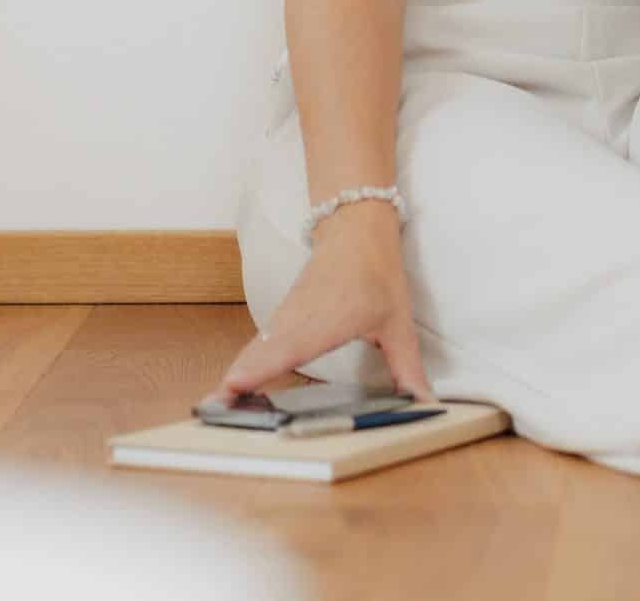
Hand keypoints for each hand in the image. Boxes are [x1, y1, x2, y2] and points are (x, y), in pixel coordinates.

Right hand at [216, 199, 433, 401]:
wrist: (355, 228)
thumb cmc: (377, 274)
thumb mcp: (399, 324)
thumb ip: (409, 368)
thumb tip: (426, 403)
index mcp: (328, 320)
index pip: (290, 347)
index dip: (262, 367)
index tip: (235, 385)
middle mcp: (299, 320)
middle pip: (261, 353)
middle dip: (237, 382)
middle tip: (213, 411)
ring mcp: (285, 317)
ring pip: (255, 349)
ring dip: (236, 375)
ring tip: (217, 406)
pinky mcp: (281, 318)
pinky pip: (258, 344)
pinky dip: (244, 363)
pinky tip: (234, 385)